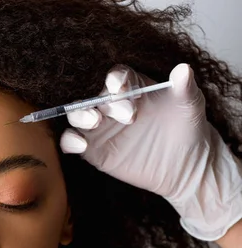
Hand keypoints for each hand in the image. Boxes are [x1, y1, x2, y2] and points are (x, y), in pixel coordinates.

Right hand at [60, 63, 241, 240]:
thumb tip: (184, 70)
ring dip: (79, 116)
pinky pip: (73, 143)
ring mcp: (101, 129)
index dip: (116, 81)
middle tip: (113, 115)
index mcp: (133, 88)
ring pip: (78, 117)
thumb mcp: (190, 106)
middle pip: (93, 96)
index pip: (117, 78)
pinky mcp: (94, 151)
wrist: (185, 165)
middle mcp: (112, 105)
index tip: (120, 88)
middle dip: (98, 102)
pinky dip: (70, 141)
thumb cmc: (188, 129)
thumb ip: (184, 88)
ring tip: (94, 123)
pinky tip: (79, 145)